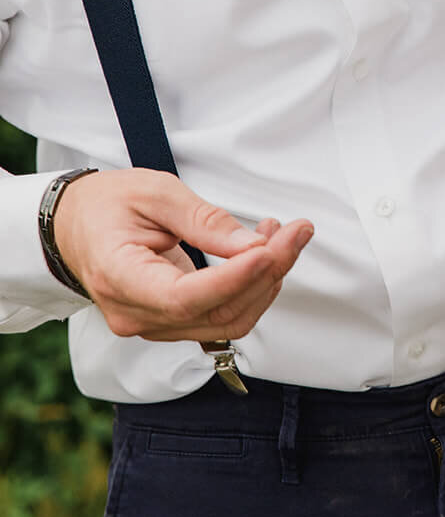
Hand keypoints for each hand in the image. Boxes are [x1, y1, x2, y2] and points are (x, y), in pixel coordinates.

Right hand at [53, 168, 312, 342]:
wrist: (74, 225)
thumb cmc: (106, 205)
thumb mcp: (154, 192)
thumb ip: (204, 221)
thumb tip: (253, 248)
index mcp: (118, 278)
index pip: (184, 298)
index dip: (233, 280)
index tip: (270, 251)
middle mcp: (135, 314)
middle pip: (216, 312)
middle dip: (267, 273)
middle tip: (297, 231)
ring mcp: (153, 324)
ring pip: (226, 321)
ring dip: (266, 282)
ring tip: (283, 236)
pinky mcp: (171, 322)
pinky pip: (221, 317)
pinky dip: (251, 289)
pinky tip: (264, 255)